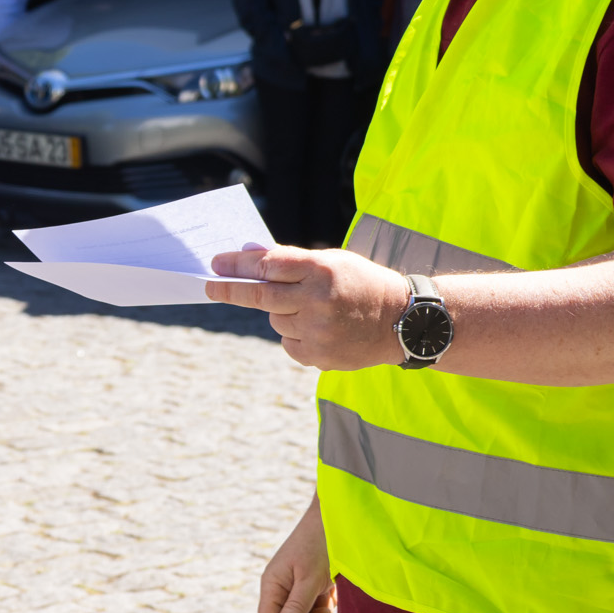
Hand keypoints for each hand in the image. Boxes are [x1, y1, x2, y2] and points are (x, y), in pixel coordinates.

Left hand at [206, 244, 405, 368]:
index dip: (238, 265)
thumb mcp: (333, 261)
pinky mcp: (320, 355)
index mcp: (322, 269)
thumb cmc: (362, 284)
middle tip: (209, 286)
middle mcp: (318, 299)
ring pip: (276, 320)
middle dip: (230, 290)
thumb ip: (292, 261)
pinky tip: (320, 329)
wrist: (403, 321)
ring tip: (312, 309)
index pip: (268, 265)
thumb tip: (248, 257)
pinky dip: (295, 334)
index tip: (216, 264)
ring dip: (282, 312)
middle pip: (261, 296)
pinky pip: (288, 343)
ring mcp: (319, 330)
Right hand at [258, 497, 332, 612]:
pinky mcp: (307, 589)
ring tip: (328, 600)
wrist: (335, 520)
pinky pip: (312, 611)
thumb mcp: (309, 579)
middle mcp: (278, 590)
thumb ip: (296, 607)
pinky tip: (331, 594)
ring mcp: (293, 590)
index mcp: (271, 586)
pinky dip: (323, 609)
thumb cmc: (320, 545)